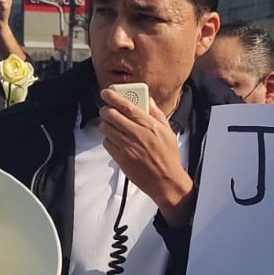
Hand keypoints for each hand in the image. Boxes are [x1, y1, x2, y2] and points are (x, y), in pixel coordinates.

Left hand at [98, 88, 194, 226]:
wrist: (166, 181)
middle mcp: (137, 135)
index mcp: (150, 126)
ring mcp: (128, 147)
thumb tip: (148, 100)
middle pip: (112, 116)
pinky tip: (114, 139)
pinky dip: (107, 139)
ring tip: (109, 124)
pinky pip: (107, 143)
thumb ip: (156, 114)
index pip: (127, 106)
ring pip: (106, 129)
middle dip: (106, 110)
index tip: (107, 93)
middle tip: (106, 109)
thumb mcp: (168, 131)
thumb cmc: (168, 157)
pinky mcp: (121, 159)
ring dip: (105, 124)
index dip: (113, 97)